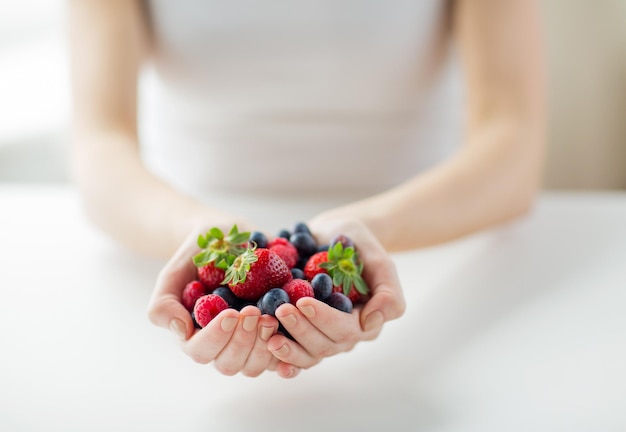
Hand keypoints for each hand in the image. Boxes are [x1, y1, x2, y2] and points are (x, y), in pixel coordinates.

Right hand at [147, 225, 288, 376]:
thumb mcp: (173, 274)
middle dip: (244, 341)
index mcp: (195, 336)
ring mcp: (250, 343)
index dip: (216, 338)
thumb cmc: (196, 257)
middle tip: (253, 311)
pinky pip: (284, 354)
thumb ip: (164, 304)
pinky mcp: (274, 335)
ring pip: (258, 364)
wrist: (227, 238)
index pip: (202, 352)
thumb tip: (180, 330)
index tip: (230, 313)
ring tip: (272, 315)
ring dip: (266, 344)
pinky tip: (291, 329)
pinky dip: (289, 347)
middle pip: (232, 364)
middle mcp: (223, 346)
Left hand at [267, 217, 405, 374]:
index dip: (323, 319)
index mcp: (365, 322)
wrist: (335, 234)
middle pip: (323, 345)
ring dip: (288, 348)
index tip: (302, 302)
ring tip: (268, 334)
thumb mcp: (380, 260)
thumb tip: (371, 323)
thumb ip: (388, 293)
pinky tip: (266, 350)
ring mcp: (322, 336)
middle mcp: (344, 335)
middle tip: (280, 310)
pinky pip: (294, 352)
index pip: (345, 330)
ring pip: (308, 355)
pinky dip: (280, 356)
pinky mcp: (303, 332)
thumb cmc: (359, 245)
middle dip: (301, 330)